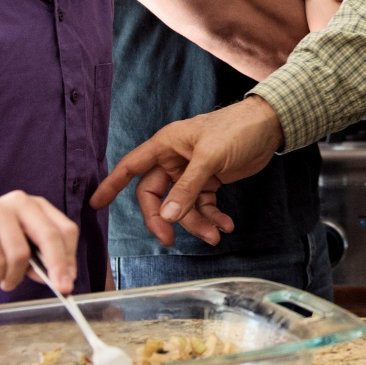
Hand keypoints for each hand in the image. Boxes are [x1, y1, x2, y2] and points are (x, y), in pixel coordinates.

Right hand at [0, 191, 78, 293]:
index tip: (70, 280)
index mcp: (37, 205)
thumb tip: (63, 278)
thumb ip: (42, 257)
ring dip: (15, 277)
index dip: (70, 257)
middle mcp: (20, 202)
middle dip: (57, 266)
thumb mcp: (23, 243)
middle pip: (49, 236)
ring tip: (7, 280)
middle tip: (61, 288)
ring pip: (20, 254)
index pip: (65, 229)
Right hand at [91, 97, 284, 243]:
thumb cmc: (236, 129)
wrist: (269, 125)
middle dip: (164, 218)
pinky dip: (212, 217)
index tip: (95, 204)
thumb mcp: (211, 156)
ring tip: (215, 235)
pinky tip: (225, 226)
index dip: (112, 185)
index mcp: (166, 145)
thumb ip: (188, 186)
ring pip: (182, 205)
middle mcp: (175, 160)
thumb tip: (168, 216)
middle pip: (156, 195)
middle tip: (171, 239)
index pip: (131, 167)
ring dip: (196, 223)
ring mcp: (192, 172)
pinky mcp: (210, 180)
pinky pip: (202, 205)